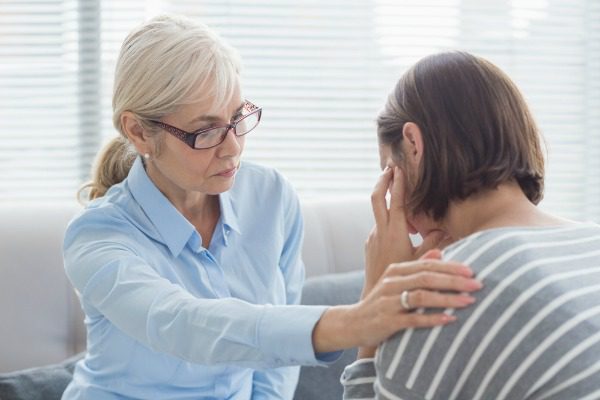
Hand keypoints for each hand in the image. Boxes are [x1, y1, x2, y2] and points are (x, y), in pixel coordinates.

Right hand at [311, 255, 481, 352]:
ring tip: (469, 301)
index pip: (427, 265)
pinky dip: (432, 319)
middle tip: (477, 284)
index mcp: (396, 270)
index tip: (472, 270)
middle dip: (454, 281)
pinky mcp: (387, 321)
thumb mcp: (395, 281)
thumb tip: (440, 253)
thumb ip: (417, 266)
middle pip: (427, 278)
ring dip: (448, 299)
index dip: (450, 267)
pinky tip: (449, 320)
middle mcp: (392, 283)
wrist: (353, 322)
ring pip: (421, 296)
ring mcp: (388, 302)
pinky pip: (413, 319)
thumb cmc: (381, 302)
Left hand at [364, 166, 446, 293]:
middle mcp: (379, 232)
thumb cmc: (404, 282)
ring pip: (379, 212)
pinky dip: (388, 219)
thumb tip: (445, 228)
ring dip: (387, 200)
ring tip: (398, 190)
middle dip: (383, 181)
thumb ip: (433, 243)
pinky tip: (400, 225)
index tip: (399, 168)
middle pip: (377, 198)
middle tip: (390, 167)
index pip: (396, 201)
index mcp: (394, 233)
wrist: (377, 299)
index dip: (398, 183)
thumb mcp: (422, 261)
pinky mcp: (370, 244)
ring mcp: (372, 237)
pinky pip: (380, 225)